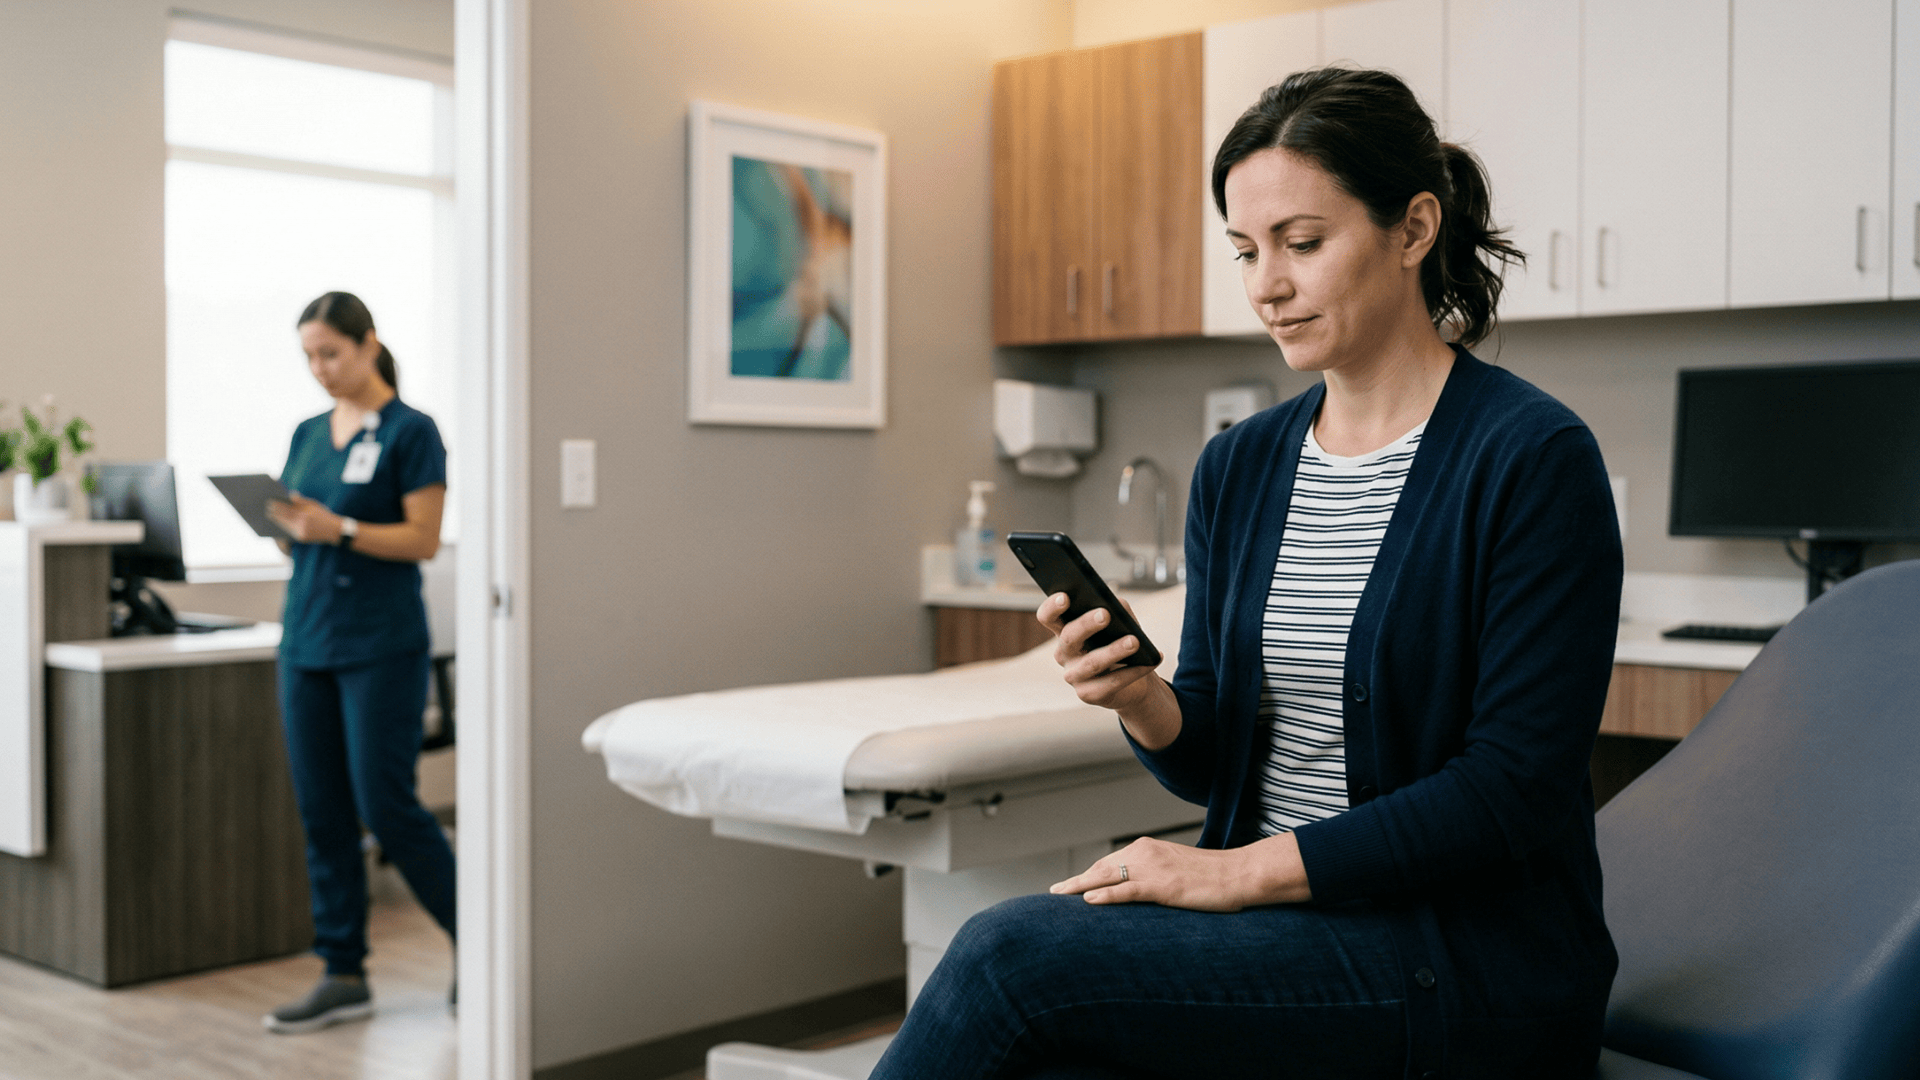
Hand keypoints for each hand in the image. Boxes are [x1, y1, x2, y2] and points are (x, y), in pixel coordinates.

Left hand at [266, 493, 343, 544]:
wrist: (335, 530)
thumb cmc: (324, 515)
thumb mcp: (315, 505)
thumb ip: (302, 500)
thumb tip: (290, 495)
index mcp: (305, 513)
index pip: (287, 509)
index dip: (277, 506)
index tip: (270, 502)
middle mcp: (302, 523)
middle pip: (284, 517)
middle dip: (275, 513)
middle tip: (266, 509)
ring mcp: (301, 531)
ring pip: (285, 525)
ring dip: (277, 520)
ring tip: (270, 516)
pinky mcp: (301, 538)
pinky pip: (289, 531)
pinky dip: (283, 527)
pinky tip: (279, 523)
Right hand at [1037, 593, 1161, 712]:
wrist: (1133, 681)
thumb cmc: (1120, 643)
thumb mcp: (1121, 623)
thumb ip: (1118, 610)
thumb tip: (1117, 606)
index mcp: (1065, 631)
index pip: (1048, 617)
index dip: (1052, 608)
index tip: (1064, 597)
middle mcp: (1064, 654)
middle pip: (1069, 637)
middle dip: (1086, 624)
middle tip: (1105, 614)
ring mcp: (1074, 676)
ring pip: (1092, 662)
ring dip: (1114, 650)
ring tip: (1134, 641)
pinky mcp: (1088, 695)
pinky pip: (1111, 682)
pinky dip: (1133, 672)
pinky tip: (1149, 662)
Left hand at [1048, 833, 1312, 910]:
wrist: (1239, 874)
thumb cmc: (1212, 876)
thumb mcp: (1177, 870)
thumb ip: (1155, 874)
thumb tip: (1138, 888)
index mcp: (1148, 847)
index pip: (1109, 861)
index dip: (1087, 874)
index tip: (1069, 884)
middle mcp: (1145, 852)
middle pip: (1101, 867)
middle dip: (1076, 880)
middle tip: (1053, 892)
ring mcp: (1152, 869)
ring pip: (1107, 876)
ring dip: (1080, 887)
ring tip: (1059, 896)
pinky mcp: (1162, 886)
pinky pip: (1127, 890)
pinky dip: (1105, 895)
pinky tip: (1088, 901)